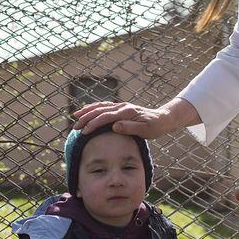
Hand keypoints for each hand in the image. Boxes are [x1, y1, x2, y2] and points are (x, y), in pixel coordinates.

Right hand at [72, 98, 198, 138]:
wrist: (163, 118)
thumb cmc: (155, 126)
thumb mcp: (145, 130)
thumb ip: (129, 127)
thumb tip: (114, 126)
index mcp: (126, 112)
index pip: (105, 117)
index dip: (93, 124)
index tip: (84, 132)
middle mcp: (122, 106)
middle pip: (100, 110)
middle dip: (86, 117)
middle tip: (75, 126)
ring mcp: (121, 106)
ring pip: (100, 106)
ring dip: (87, 111)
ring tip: (76, 116)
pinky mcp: (121, 108)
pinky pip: (104, 106)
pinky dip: (94, 107)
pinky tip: (87, 110)